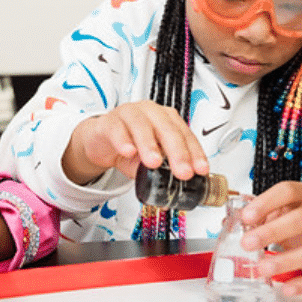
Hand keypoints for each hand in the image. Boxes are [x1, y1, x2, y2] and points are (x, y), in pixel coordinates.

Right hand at [62, 100, 208, 184]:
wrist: (101, 141)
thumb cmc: (130, 146)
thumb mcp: (149, 161)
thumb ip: (160, 171)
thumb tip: (173, 188)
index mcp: (167, 119)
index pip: (185, 135)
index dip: (194, 153)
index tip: (200, 169)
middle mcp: (151, 113)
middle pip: (167, 128)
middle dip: (177, 152)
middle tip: (182, 171)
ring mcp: (130, 113)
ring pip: (142, 125)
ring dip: (150, 145)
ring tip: (154, 163)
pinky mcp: (109, 121)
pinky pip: (116, 128)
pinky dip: (123, 140)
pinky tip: (128, 151)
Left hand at [238, 182, 301, 296]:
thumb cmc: (296, 213)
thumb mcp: (278, 206)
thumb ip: (257, 213)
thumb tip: (228, 222)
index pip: (287, 192)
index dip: (266, 203)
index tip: (246, 216)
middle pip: (301, 220)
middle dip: (272, 232)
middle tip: (247, 243)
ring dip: (286, 261)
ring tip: (263, 268)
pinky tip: (287, 288)